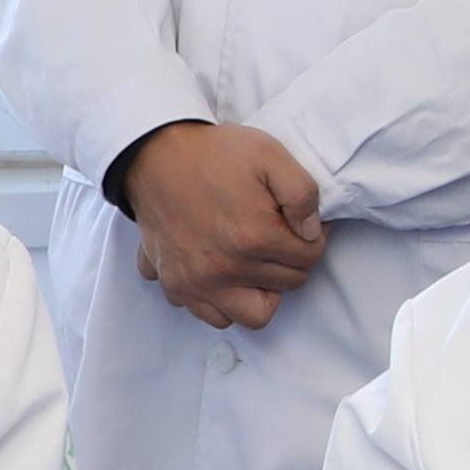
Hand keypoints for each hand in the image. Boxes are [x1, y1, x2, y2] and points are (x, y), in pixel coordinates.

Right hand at [117, 122, 329, 330]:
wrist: (155, 154)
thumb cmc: (214, 154)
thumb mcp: (270, 155)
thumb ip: (303, 194)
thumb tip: (311, 232)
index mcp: (254, 237)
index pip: (310, 257)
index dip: (313, 237)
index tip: (300, 223)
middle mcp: (226, 269)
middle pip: (287, 285)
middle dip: (291, 261)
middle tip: (280, 238)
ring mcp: (198, 283)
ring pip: (252, 315)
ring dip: (261, 292)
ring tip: (256, 263)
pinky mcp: (176, 285)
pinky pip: (211, 315)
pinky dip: (223, 302)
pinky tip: (225, 274)